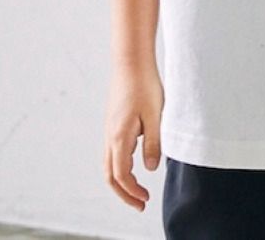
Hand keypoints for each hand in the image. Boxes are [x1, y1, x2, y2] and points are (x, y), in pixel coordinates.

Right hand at [104, 63, 164, 210]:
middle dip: (124, 193)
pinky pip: (112, 152)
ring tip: (138, 189)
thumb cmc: (144, 85)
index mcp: (119, 137)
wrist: (130, 61)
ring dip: (121, 181)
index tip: (145, 201)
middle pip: (110, 175)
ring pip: (109, 164)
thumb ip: (153, 144)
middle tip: (140, 204)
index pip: (121, 176)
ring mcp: (109, 129)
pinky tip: (135, 162)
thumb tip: (150, 169)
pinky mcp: (113, 123)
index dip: (132, 192)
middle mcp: (110, 136)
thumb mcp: (155, 116)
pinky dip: (120, 166)